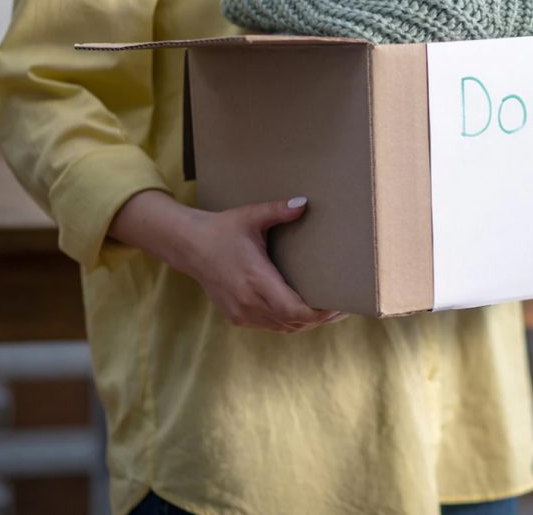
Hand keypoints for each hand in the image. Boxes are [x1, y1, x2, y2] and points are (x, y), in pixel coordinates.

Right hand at [110, 191, 342, 332]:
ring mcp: (242, 313)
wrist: (189, 246)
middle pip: (294, 322)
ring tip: (329, 309)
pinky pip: (271, 326)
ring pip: (284, 328)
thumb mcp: (250, 216)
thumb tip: (304, 203)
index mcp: (255, 279)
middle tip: (344, 306)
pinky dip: (289, 322)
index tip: (339, 306)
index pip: (294, 309)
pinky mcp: (237, 317)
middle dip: (321, 318)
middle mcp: (248, 302)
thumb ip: (278, 210)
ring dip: (306, 322)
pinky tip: (304, 311)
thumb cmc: (222, 229)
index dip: (319, 314)